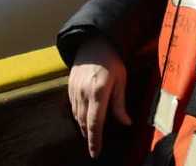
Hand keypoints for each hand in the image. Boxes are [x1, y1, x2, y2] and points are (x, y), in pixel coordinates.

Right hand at [68, 36, 132, 158]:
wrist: (93, 43)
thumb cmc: (112, 61)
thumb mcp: (121, 80)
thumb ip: (120, 103)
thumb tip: (126, 122)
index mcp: (99, 92)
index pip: (96, 122)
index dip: (95, 140)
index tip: (96, 153)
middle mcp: (84, 93)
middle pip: (84, 122)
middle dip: (89, 136)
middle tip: (95, 147)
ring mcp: (74, 90)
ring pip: (77, 116)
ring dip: (84, 127)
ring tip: (91, 135)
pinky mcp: (69, 87)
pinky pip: (72, 108)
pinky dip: (78, 116)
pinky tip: (84, 119)